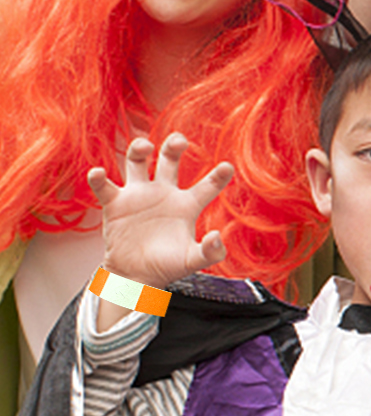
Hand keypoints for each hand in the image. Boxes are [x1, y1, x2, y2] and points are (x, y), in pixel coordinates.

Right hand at [87, 135, 232, 286]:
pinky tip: (98, 173)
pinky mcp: (115, 203)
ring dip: (138, 149)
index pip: (207, 186)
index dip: (217, 176)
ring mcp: (139, 195)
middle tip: (179, 140)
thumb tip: (217, 236)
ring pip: (137, 162)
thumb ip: (210, 252)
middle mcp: (164, 193)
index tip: (228, 166)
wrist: (137, 275)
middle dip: (173, 146)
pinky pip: (104, 185)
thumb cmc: (168, 265)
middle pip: (169, 161)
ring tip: (145, 146)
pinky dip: (98, 177)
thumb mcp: (193, 260)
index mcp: (187, 205)